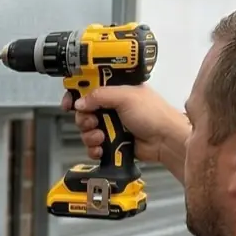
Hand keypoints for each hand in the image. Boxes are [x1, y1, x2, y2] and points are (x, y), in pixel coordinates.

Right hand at [61, 84, 188, 163]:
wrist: (165, 140)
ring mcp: (112, 124)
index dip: (77, 93)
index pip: (90, 87)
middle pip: (84, 110)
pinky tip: (101, 148)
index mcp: (116, 89)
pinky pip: (94, 145)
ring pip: (87, 129)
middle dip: (84, 118)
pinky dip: (94, 148)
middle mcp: (113, 106)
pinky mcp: (112, 142)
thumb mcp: (126, 97)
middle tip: (92, 121)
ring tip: (100, 137)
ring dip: (89, 135)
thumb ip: (100, 96)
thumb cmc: (154, 114)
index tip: (69, 102)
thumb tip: (80, 101)